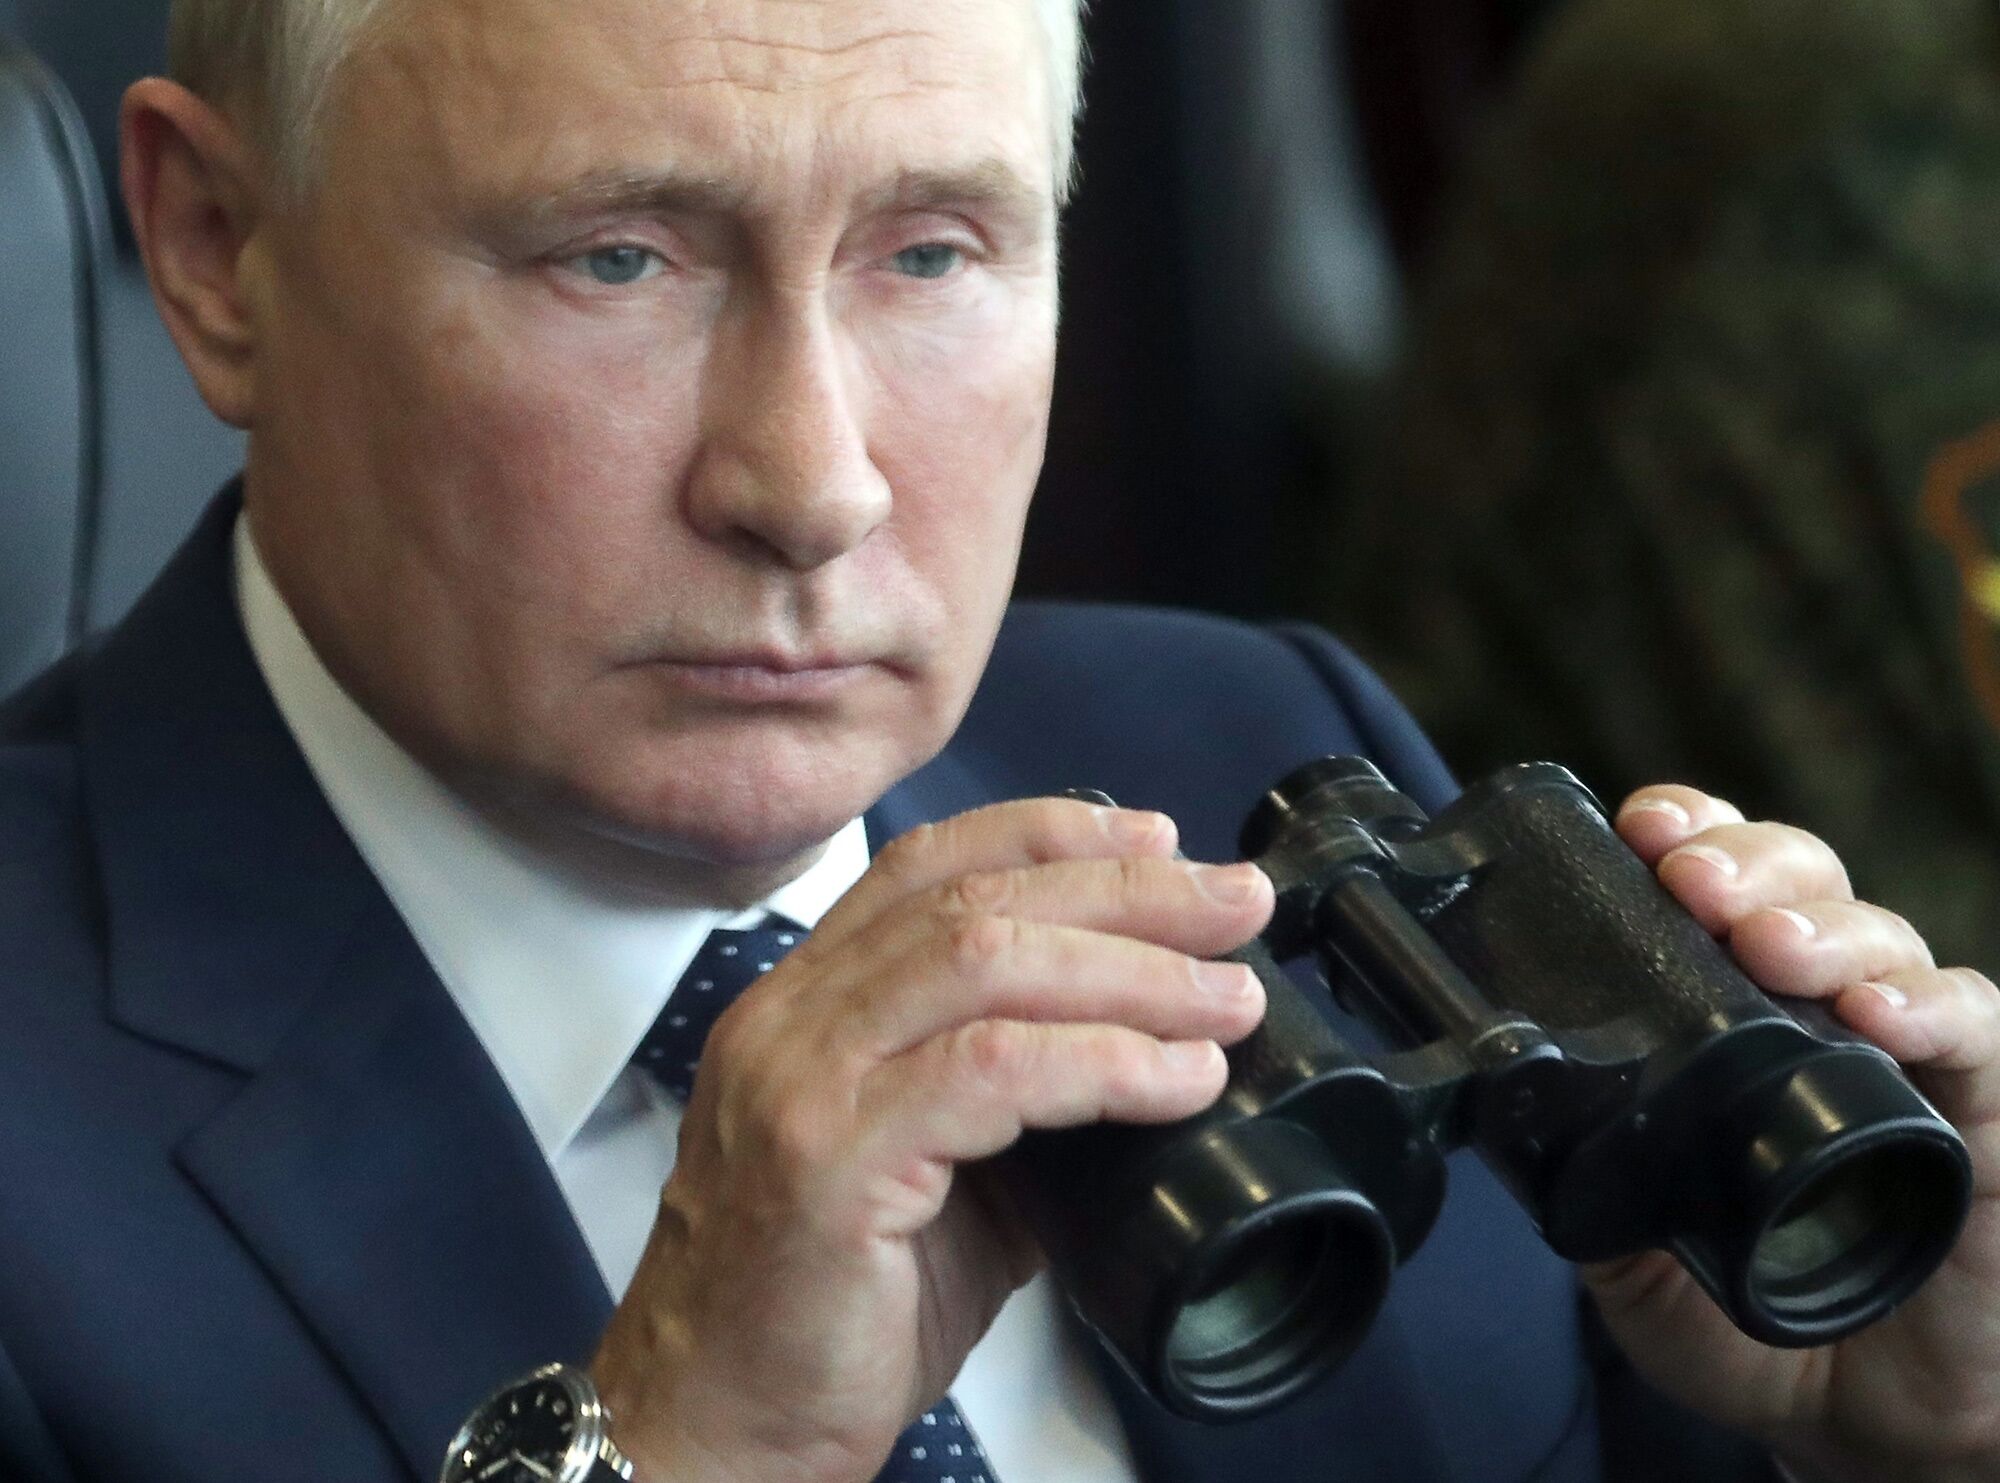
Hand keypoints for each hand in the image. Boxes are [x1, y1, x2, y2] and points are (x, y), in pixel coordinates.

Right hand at [590, 800, 1272, 1482]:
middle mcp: (791, 1019)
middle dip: (1126, 890)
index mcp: (807, 1005)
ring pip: (984, 962)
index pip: (929, 865)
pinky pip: (990, 1072)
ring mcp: (800, 1080)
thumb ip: (1016, 1106)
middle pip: (973, 899)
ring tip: (1228, 998)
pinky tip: (1179, 1078)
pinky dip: (1103, 1061)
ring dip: (1132, 971)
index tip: (1157, 841)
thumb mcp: (932, 1180)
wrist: (718, 1430)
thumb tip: (1154, 1063)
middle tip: (1234, 903)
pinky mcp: (827, 1159)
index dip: (1050, 834)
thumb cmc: (819, 1312)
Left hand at [1587, 786, 1999, 1482]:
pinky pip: (1978, 1031)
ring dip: (1822, 926)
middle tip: (1688, 881)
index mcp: (1737, 1013)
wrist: (1866, 1419)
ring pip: (1882, 938)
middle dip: (1742, 860)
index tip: (1638, 830)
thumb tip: (1528, 1128)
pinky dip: (1932, 1009)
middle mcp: (1824, 1010)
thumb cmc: (1759, 1318)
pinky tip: (1879, 1014)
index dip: (1688, 836)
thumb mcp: (1637, 1263)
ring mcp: (1909, 1051)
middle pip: (1799, 882)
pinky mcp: (1986, 1109)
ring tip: (1767, 943)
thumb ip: (1596, 1192)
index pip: (1720, 887)